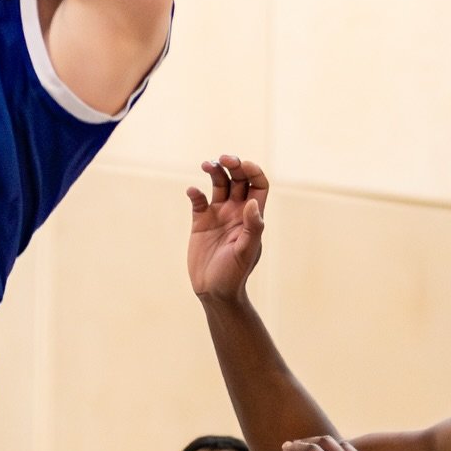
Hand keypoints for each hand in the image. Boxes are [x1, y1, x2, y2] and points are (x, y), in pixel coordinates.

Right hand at [187, 155, 268, 301]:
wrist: (214, 292)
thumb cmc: (234, 275)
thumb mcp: (246, 252)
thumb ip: (252, 228)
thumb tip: (251, 203)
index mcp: (251, 216)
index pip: (258, 185)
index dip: (252, 171)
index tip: (241, 165)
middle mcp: (236, 212)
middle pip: (238, 179)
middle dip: (232, 165)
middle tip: (222, 158)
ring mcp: (218, 216)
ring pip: (219, 184)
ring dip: (214, 171)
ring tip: (206, 164)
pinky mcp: (200, 222)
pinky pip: (198, 201)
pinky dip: (195, 193)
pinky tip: (193, 191)